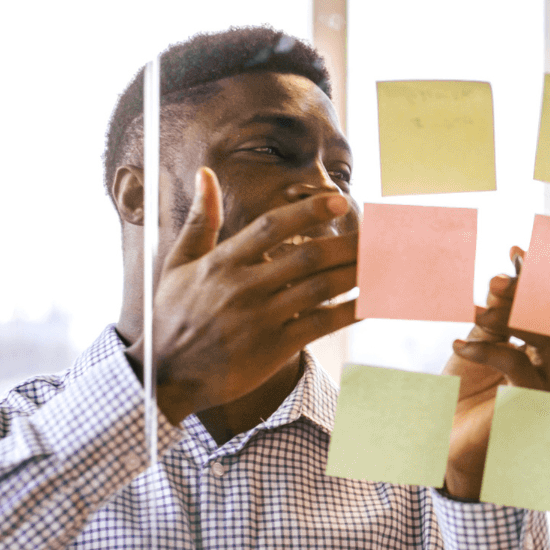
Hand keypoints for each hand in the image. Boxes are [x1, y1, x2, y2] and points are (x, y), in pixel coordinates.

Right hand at [123, 168, 358, 423]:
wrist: (165, 375)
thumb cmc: (172, 316)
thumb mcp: (177, 264)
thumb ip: (201, 220)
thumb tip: (206, 174)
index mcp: (223, 262)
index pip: (272, 227)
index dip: (309, 212)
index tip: (340, 202)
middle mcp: (245, 287)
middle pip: (309, 257)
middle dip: (349, 244)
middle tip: (379, 236)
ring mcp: (261, 319)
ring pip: (321, 289)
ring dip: (357, 274)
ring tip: (384, 262)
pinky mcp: (274, 348)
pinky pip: (321, 325)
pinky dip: (350, 312)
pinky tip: (372, 303)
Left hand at [441, 246, 549, 500]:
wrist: (451, 447)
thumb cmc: (466, 398)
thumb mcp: (478, 348)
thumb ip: (493, 320)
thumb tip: (501, 281)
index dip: (542, 277)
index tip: (516, 251)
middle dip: (527, 292)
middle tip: (496, 279)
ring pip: (545, 339)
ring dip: (508, 318)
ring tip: (475, 310)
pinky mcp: (534, 406)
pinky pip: (517, 365)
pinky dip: (486, 349)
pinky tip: (456, 346)